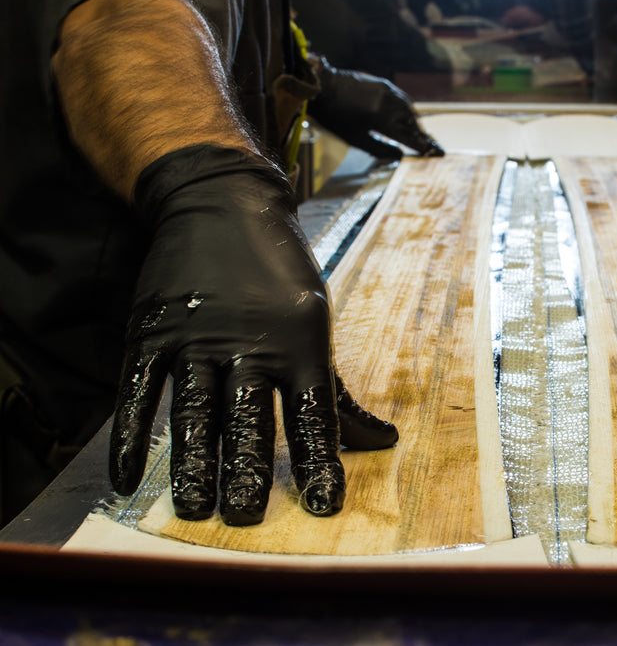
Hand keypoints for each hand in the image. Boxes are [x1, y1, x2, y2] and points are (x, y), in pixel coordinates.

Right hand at [109, 145, 394, 525]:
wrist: (220, 204)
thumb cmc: (279, 273)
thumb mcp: (317, 322)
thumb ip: (338, 390)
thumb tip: (382, 443)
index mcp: (298, 345)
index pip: (314, 416)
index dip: (319, 462)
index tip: (324, 506)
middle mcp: (247, 345)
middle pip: (248, 419)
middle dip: (246, 470)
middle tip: (243, 517)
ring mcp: (194, 339)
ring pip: (192, 412)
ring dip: (192, 463)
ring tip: (193, 509)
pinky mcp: (151, 332)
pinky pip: (137, 393)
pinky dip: (129, 436)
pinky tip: (127, 479)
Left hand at [308, 56, 443, 159]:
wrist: (322, 87)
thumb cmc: (335, 118)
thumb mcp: (355, 139)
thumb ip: (380, 148)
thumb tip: (399, 154)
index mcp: (381, 119)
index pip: (408, 137)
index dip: (423, 146)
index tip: (437, 153)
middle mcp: (388, 103)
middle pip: (413, 122)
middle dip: (422, 134)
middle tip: (429, 144)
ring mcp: (387, 91)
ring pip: (409, 109)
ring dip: (415, 122)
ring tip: (418, 132)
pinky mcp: (383, 84)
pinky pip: (401, 99)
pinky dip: (406, 110)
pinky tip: (405, 117)